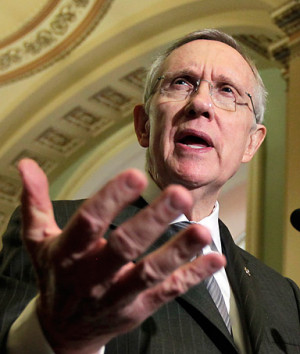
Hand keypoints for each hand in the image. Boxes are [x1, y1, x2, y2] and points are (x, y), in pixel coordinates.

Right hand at [19, 158, 225, 353]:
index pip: (89, 223)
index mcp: (69, 253)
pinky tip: (214, 260)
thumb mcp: (39, 240)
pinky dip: (192, 277)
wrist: (62, 330)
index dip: (110, 199)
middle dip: (152, 222)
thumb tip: (25, 165)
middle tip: (178, 195)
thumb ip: (34, 201)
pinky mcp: (138, 309)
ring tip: (202, 231)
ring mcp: (119, 295)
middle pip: (125, 247)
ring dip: (178, 251)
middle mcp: (94, 276)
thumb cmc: (54, 275)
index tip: (134, 176)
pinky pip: (167, 292)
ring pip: (150, 273)